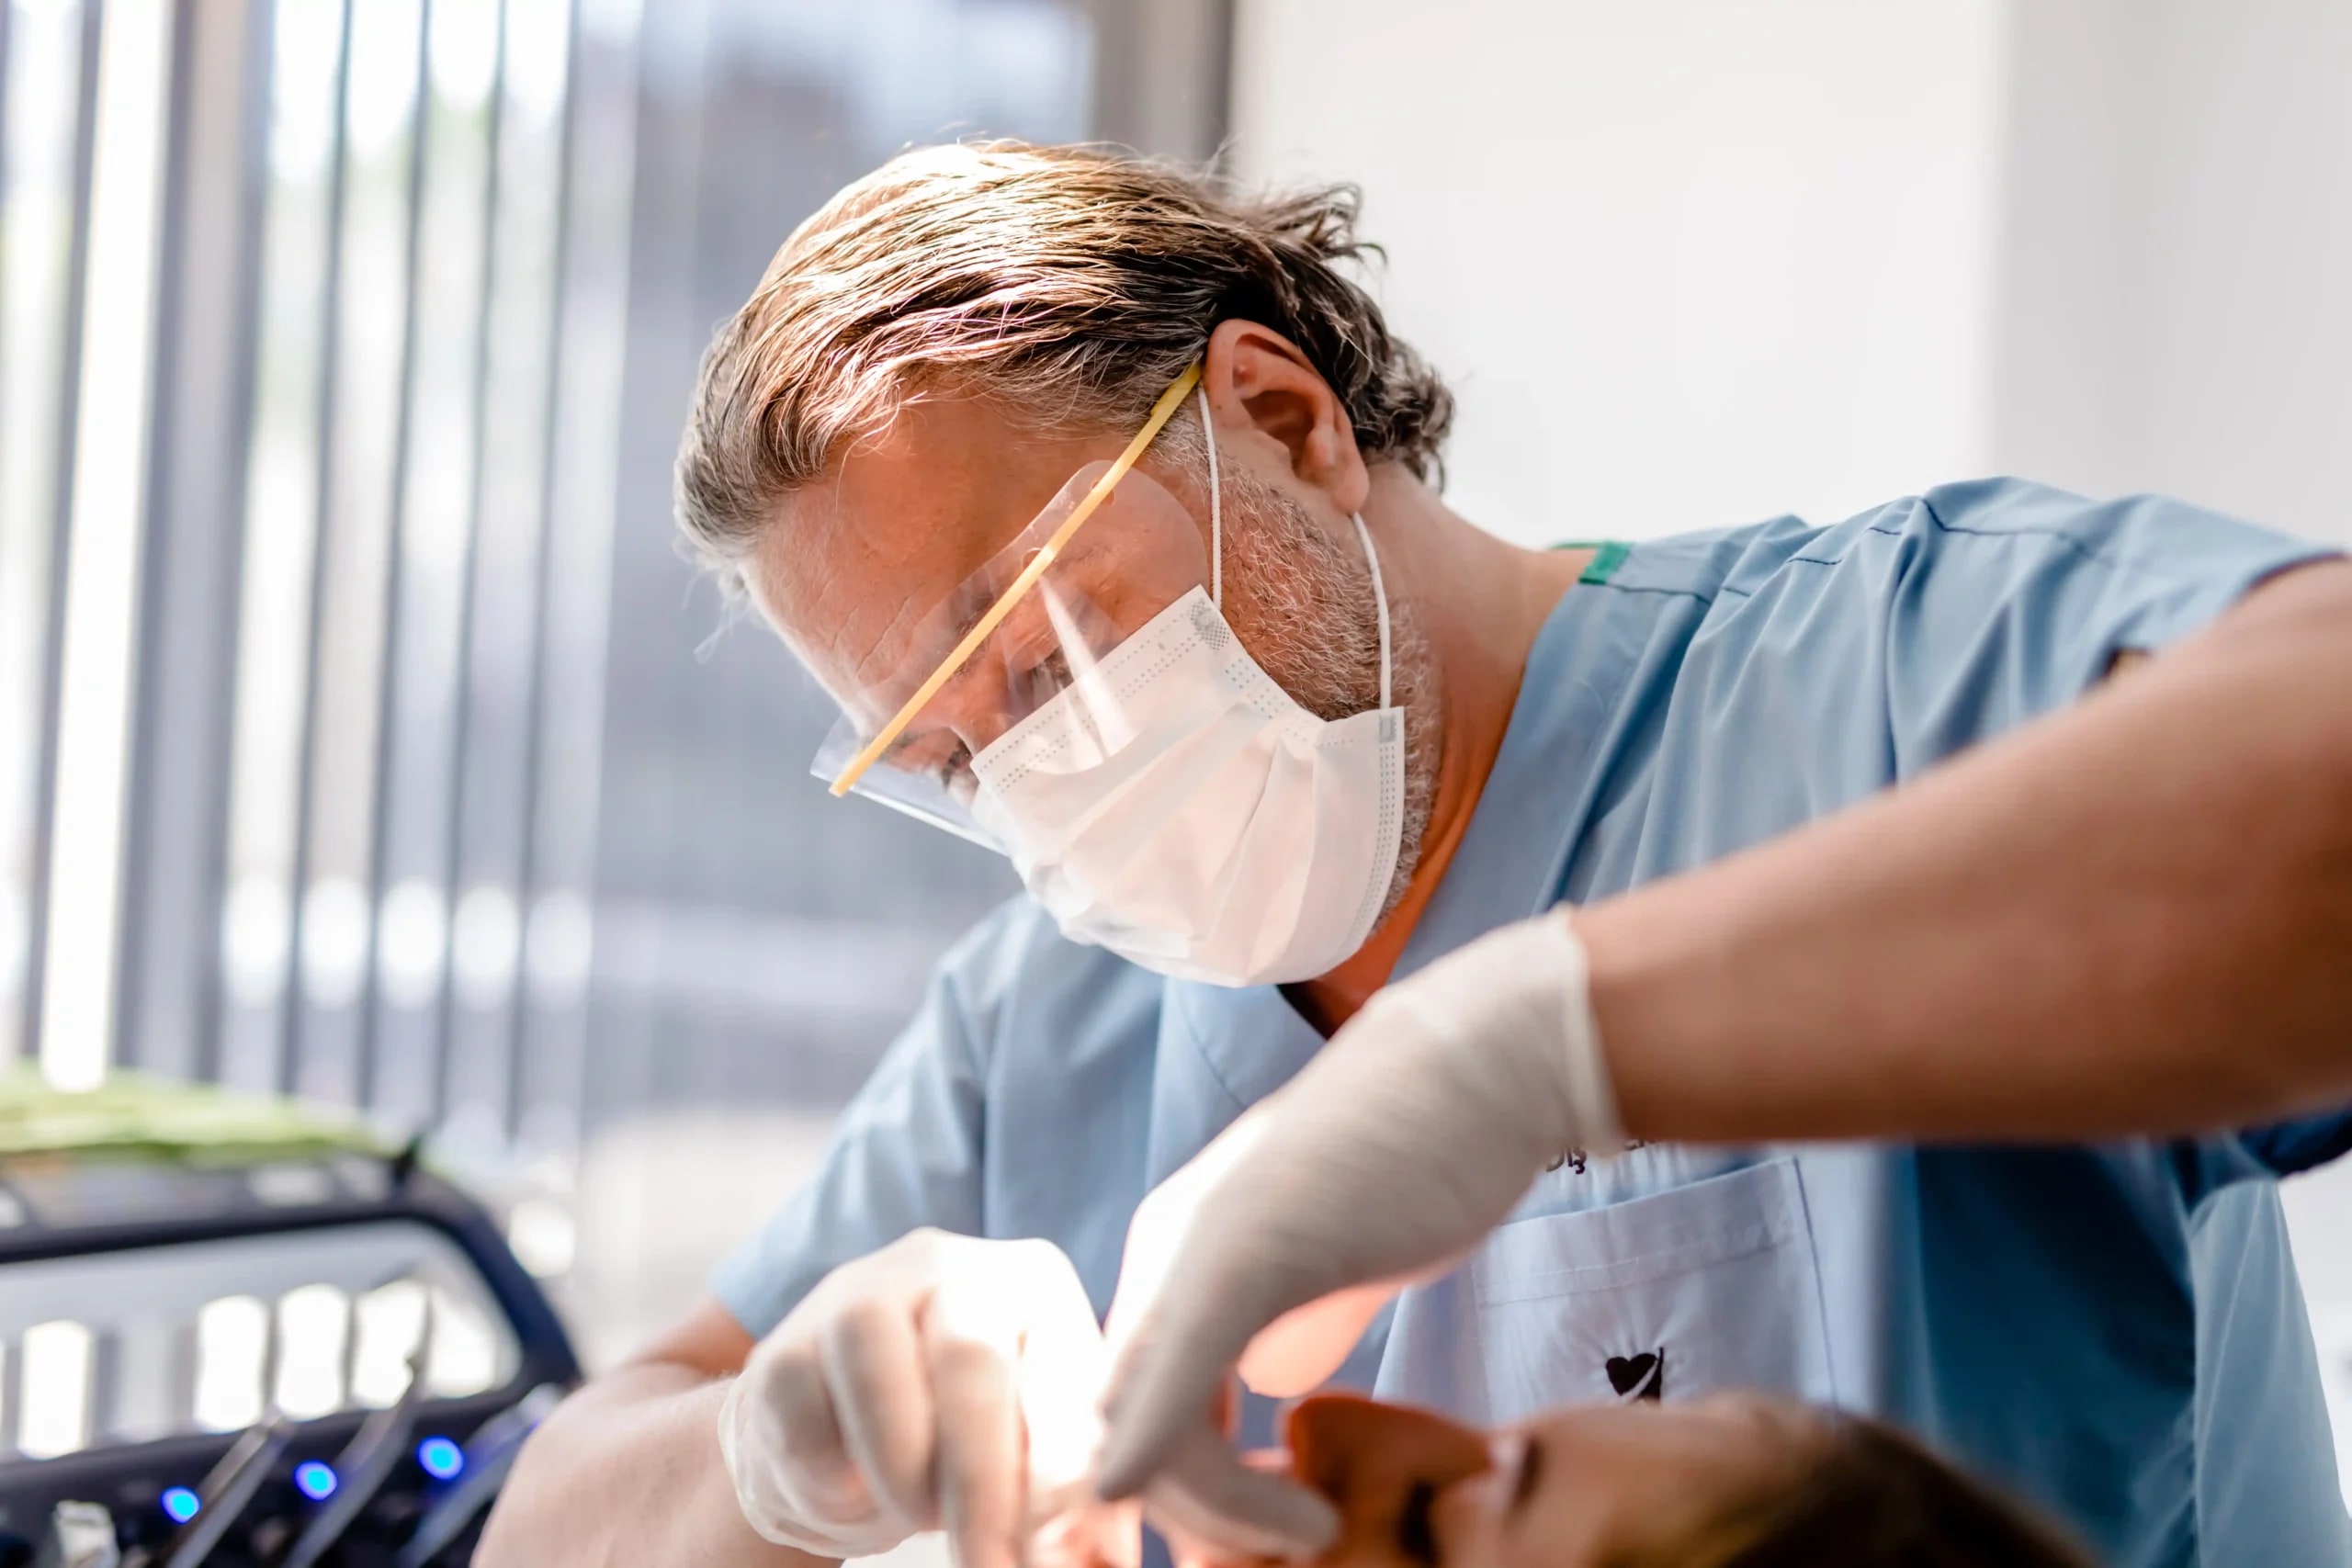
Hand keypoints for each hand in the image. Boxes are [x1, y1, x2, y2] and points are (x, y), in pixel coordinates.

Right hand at [720, 1229, 1136, 1567]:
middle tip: (990, 1566)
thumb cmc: (959, 1445)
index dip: (1059, 1466)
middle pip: (970, 1358)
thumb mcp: (1027, 1459)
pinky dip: (827, 1472)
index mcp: (1034, 1285)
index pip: (1060, 1367)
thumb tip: (1108, 1561)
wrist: (837, 1441)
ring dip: (902, 1465)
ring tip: (917, 1515)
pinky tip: (849, 1493)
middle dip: (982, 1481)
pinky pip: (801, 1404)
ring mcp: (860, 1292)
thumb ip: (1070, 1500)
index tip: (1053, 1549)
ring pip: (877, 1363)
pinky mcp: (787, 1341)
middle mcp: (950, 1265)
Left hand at [1094, 912, 1618, 1558]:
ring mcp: (1195, 1251)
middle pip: (1120, 1425)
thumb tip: (1278, 1384)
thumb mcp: (1344, 1260)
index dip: (1184, 1486)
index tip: (1267, 1528)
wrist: (1483, 1066)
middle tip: (1278, 1548)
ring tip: (1311, 1529)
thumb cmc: (1426, 1154)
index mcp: (1181, 1257)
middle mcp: (1165, 1254)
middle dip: (1191, 1513)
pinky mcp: (1243, 1254)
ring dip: (1222, 1510)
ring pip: (1141, 1423)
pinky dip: (1185, 1464)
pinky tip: (1278, 1514)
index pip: (1134, 1402)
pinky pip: (1178, 1380)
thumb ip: (1302, 1321)